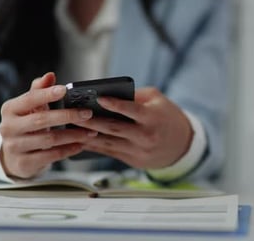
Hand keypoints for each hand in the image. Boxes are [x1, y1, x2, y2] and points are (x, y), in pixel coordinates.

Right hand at [0, 72, 93, 178]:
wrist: (13, 157)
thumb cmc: (26, 126)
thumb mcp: (30, 108)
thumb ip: (39, 91)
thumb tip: (50, 75)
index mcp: (10, 109)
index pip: (30, 99)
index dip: (47, 94)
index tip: (65, 89)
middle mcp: (9, 127)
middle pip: (41, 120)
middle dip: (67, 116)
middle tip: (88, 113)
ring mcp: (14, 147)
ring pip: (49, 139)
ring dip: (73, 135)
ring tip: (91, 132)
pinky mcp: (24, 163)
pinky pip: (51, 156)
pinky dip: (68, 150)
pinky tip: (80, 145)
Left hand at [77, 87, 192, 168]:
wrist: (182, 145)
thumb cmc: (167, 117)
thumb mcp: (158, 100)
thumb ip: (136, 95)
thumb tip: (109, 92)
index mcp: (153, 118)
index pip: (132, 110)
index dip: (115, 104)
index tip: (99, 97)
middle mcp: (145, 136)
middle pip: (114, 128)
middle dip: (93, 120)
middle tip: (75, 113)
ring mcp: (138, 151)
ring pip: (108, 142)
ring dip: (88, 135)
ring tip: (71, 126)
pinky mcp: (132, 160)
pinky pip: (109, 152)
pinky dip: (94, 146)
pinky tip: (80, 139)